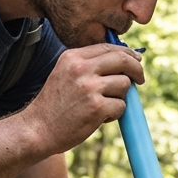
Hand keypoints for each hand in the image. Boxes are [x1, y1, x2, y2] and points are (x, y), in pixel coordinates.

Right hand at [20, 44, 143, 155]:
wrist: (37, 129)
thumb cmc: (54, 105)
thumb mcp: (65, 74)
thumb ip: (88, 65)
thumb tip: (123, 60)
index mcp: (73, 57)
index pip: (108, 48)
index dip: (127, 54)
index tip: (135, 61)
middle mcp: (81, 68)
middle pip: (122, 60)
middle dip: (136, 69)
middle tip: (140, 79)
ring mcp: (89, 87)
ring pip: (124, 85)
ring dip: (120, 97)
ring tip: (103, 106)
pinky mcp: (96, 107)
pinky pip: (121, 106)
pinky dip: (115, 113)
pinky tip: (100, 118)